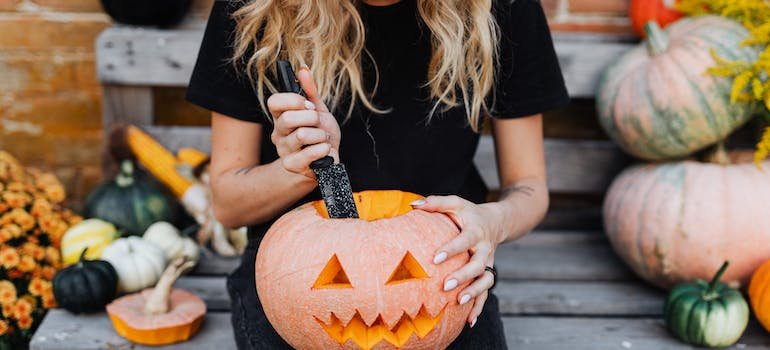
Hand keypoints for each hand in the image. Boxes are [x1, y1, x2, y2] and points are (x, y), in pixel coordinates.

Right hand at [267, 66, 340, 177]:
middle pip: (289, 118)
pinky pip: (309, 153)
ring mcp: (284, 150)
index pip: (274, 102)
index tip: (309, 105)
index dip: (294, 100)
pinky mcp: (292, 165)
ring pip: (302, 135)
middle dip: (312, 119)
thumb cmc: (321, 133)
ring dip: (320, 135)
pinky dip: (323, 149)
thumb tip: (302, 69)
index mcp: (280, 117)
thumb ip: (310, 91)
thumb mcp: (318, 110)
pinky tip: (325, 149)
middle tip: (318, 124)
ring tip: (323, 139)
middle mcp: (278, 133)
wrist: (329, 159)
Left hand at [411, 195, 502, 327]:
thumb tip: (413, 205)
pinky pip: (486, 293)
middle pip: (478, 265)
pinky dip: (479, 307)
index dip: (451, 249)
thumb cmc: (468, 213)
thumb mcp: (455, 203)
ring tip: (459, 303)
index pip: (464, 241)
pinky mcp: (487, 274)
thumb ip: (435, 203)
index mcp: (476, 231)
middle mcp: (484, 249)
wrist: (496, 222)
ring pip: (485, 281)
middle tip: (445, 286)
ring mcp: (488, 264)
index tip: (435, 258)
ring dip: (474, 293)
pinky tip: (469, 321)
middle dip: (463, 276)